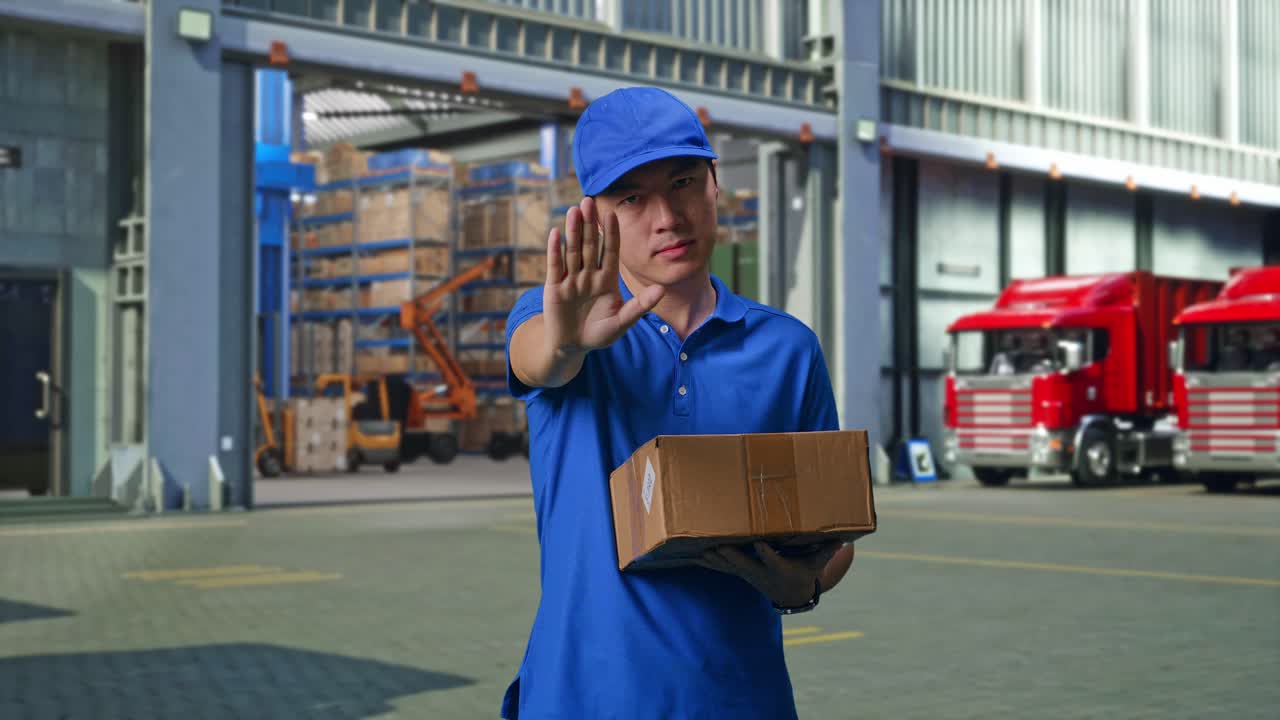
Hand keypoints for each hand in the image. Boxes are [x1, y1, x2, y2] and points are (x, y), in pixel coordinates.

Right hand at [543, 197, 664, 354]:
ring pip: (573, 251)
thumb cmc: (598, 334)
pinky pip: (555, 265)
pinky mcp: (554, 287)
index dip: (611, 234)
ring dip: (573, 231)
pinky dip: (555, 249)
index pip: (610, 252)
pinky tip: (555, 233)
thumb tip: (661, 291)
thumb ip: (639, 306)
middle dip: (590, 224)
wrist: (572, 346)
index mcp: (606, 279)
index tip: (614, 214)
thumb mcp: (621, 322)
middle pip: (590, 245)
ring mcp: (571, 279)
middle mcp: (589, 275)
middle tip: (590, 201)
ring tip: (574, 210)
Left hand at [699, 540, 842, 607]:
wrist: (790, 594)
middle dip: (731, 556)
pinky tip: (694, 555)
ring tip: (700, 550)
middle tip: (718, 546)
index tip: (759, 542)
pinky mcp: (740, 572)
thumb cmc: (804, 572)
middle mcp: (761, 573)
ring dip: (714, 560)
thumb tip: (841, 539)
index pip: (773, 560)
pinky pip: (721, 567)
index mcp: (780, 568)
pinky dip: (708, 562)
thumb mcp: (816, 564)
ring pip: (729, 567)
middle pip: (744, 564)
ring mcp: (748, 573)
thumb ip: (825, 551)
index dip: (766, 553)